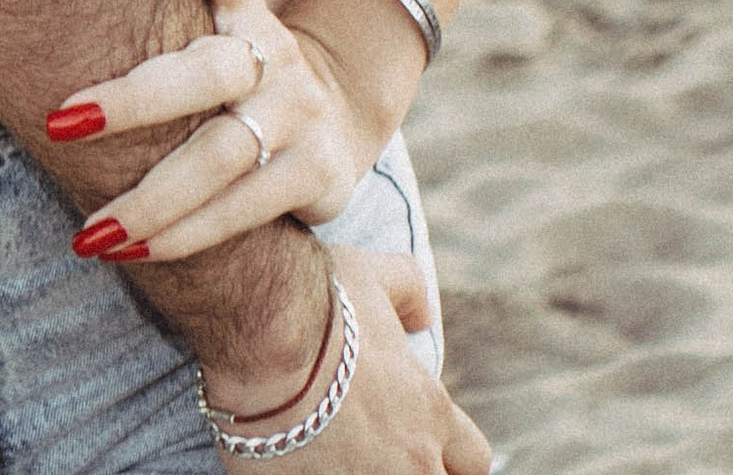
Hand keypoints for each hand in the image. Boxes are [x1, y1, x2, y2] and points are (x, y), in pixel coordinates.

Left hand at [50, 0, 387, 257]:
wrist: (332, 130)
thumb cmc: (233, 80)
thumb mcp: (212, 35)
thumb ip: (153, 18)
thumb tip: (27, 8)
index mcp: (244, 9)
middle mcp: (275, 53)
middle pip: (208, 70)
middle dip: (133, 101)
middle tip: (59, 122)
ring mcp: (300, 113)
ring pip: (222, 154)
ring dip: (150, 198)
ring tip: (91, 230)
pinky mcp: (316, 173)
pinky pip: (243, 207)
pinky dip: (185, 234)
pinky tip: (135, 250)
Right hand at [292, 256, 488, 470]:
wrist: (260, 335)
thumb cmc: (314, 301)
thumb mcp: (371, 275)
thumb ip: (408, 291)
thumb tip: (422, 312)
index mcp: (429, 411)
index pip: (472, 459)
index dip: (452, 457)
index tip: (430, 448)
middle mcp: (412, 461)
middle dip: (415, 471)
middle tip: (381, 458)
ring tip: (337, 461)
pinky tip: (302, 466)